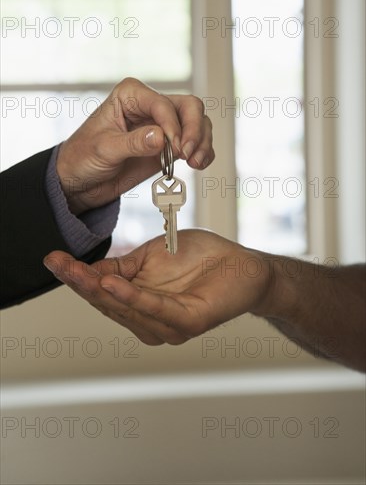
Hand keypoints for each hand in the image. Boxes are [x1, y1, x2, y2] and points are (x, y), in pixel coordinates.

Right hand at [44, 230, 271, 344]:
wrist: (242, 265)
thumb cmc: (201, 260)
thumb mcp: (151, 256)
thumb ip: (122, 266)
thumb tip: (88, 268)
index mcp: (138, 304)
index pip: (100, 292)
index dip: (76, 277)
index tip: (54, 259)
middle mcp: (149, 321)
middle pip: (107, 303)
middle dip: (80, 283)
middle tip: (58, 264)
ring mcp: (168, 326)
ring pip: (126, 308)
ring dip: (100, 290)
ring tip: (79, 273)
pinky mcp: (187, 322)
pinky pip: (156, 309)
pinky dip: (132, 297)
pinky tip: (112, 283)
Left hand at [57, 78, 213, 213]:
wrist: (80, 181)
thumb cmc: (83, 158)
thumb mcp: (104, 150)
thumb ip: (133, 143)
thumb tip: (161, 137)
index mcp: (132, 95)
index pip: (164, 105)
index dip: (174, 126)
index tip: (176, 149)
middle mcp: (151, 106)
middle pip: (189, 107)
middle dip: (195, 130)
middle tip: (188, 154)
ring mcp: (163, 125)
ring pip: (198, 123)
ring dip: (203, 142)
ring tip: (195, 163)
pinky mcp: (169, 146)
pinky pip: (195, 144)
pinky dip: (203, 153)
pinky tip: (198, 165)